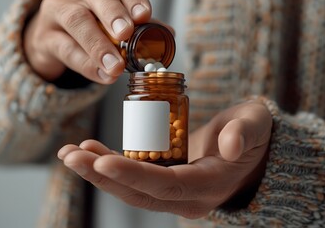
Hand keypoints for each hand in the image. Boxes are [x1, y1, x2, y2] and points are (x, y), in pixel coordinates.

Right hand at [23, 0, 151, 83]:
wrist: (51, 40)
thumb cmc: (90, 25)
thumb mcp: (112, 21)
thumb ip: (139, 26)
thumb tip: (168, 34)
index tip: (144, 15)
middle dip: (113, 13)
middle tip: (126, 33)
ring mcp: (56, 11)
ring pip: (76, 21)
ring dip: (99, 45)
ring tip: (116, 65)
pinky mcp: (45, 37)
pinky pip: (65, 49)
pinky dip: (87, 65)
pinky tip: (104, 76)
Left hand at [57, 100, 271, 217]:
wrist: (250, 151)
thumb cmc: (253, 134)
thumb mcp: (255, 125)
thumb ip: (244, 133)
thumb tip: (229, 145)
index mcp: (208, 185)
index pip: (166, 185)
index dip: (133, 176)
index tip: (101, 162)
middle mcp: (187, 197)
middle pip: (139, 193)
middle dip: (102, 176)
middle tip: (71, 156)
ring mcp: (173, 192)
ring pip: (130, 189)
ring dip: (98, 172)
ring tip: (69, 154)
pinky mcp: (163, 180)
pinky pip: (133, 178)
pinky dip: (108, 166)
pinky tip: (87, 152)